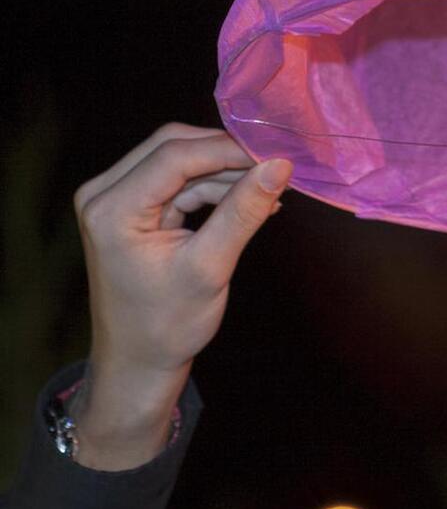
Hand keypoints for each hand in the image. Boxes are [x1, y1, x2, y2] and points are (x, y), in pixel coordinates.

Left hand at [69, 123, 291, 469]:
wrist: (139, 362)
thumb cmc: (168, 325)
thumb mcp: (210, 268)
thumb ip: (243, 212)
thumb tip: (280, 165)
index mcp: (112, 208)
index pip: (174, 156)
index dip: (228, 149)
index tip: (278, 153)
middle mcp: (104, 192)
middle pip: (173, 147)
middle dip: (226, 153)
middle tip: (275, 165)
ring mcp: (115, 198)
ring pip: (179, 160)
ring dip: (225, 171)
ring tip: (269, 191)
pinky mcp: (132, 206)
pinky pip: (178, 180)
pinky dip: (214, 186)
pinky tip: (251, 200)